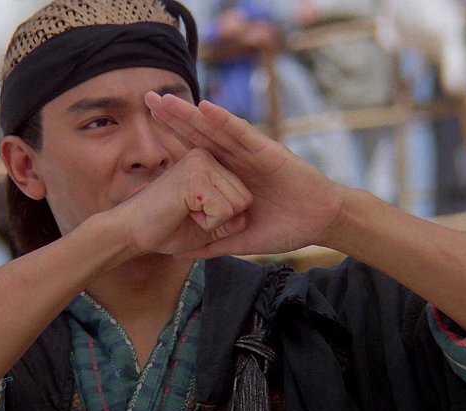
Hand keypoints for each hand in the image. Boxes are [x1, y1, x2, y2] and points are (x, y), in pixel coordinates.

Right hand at [109, 148, 251, 256]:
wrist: (130, 233)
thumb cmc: (165, 229)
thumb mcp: (207, 224)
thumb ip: (230, 220)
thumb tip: (244, 217)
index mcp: (207, 163)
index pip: (243, 196)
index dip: (223, 217)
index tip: (192, 213)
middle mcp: (205, 156)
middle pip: (245, 199)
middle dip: (221, 219)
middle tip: (189, 214)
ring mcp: (200, 163)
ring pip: (237, 205)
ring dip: (214, 221)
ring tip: (186, 213)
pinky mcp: (195, 176)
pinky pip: (223, 211)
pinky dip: (207, 224)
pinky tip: (184, 214)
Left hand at [144, 92, 347, 257]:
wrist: (320, 223)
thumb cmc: (286, 227)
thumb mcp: (240, 239)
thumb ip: (210, 244)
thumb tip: (177, 255)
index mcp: (228, 174)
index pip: (194, 151)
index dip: (171, 138)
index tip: (145, 127)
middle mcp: (236, 158)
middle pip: (199, 133)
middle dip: (173, 117)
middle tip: (147, 99)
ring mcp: (250, 152)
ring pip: (215, 129)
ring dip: (190, 113)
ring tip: (166, 99)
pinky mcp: (268, 151)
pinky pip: (242, 133)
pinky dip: (224, 120)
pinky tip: (205, 108)